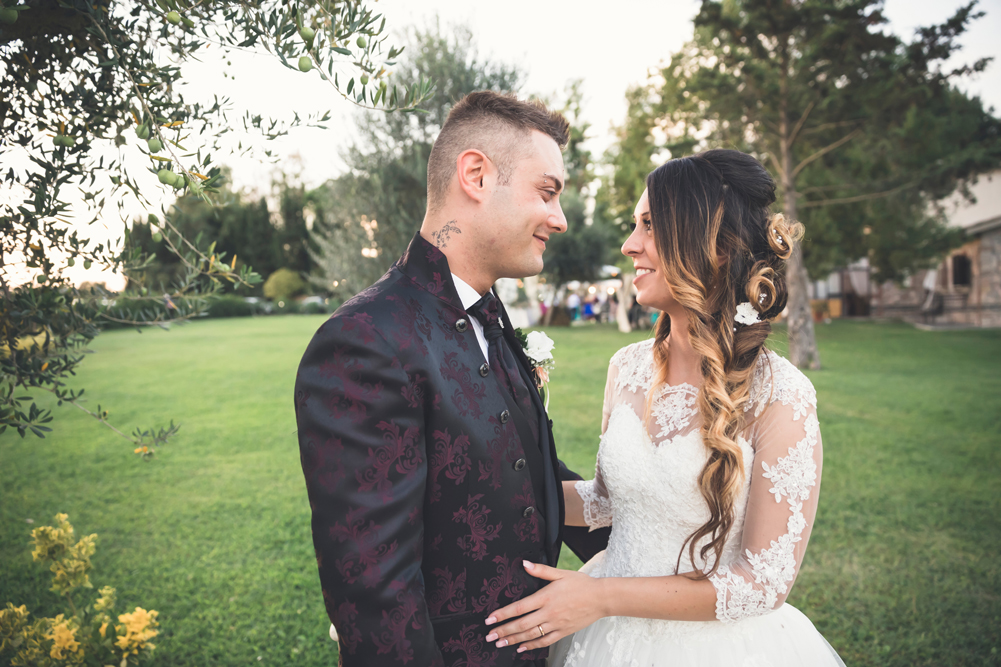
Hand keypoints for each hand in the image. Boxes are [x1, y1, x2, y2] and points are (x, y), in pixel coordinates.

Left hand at [483, 560, 604, 652]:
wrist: (601, 598)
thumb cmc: (581, 584)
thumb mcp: (561, 573)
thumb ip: (541, 570)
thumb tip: (524, 564)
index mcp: (546, 597)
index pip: (519, 607)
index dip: (503, 614)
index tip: (489, 619)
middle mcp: (549, 613)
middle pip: (521, 624)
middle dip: (503, 631)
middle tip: (489, 636)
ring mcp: (556, 624)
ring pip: (531, 635)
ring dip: (514, 640)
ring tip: (500, 644)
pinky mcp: (563, 632)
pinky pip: (544, 641)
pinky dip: (532, 646)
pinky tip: (521, 648)